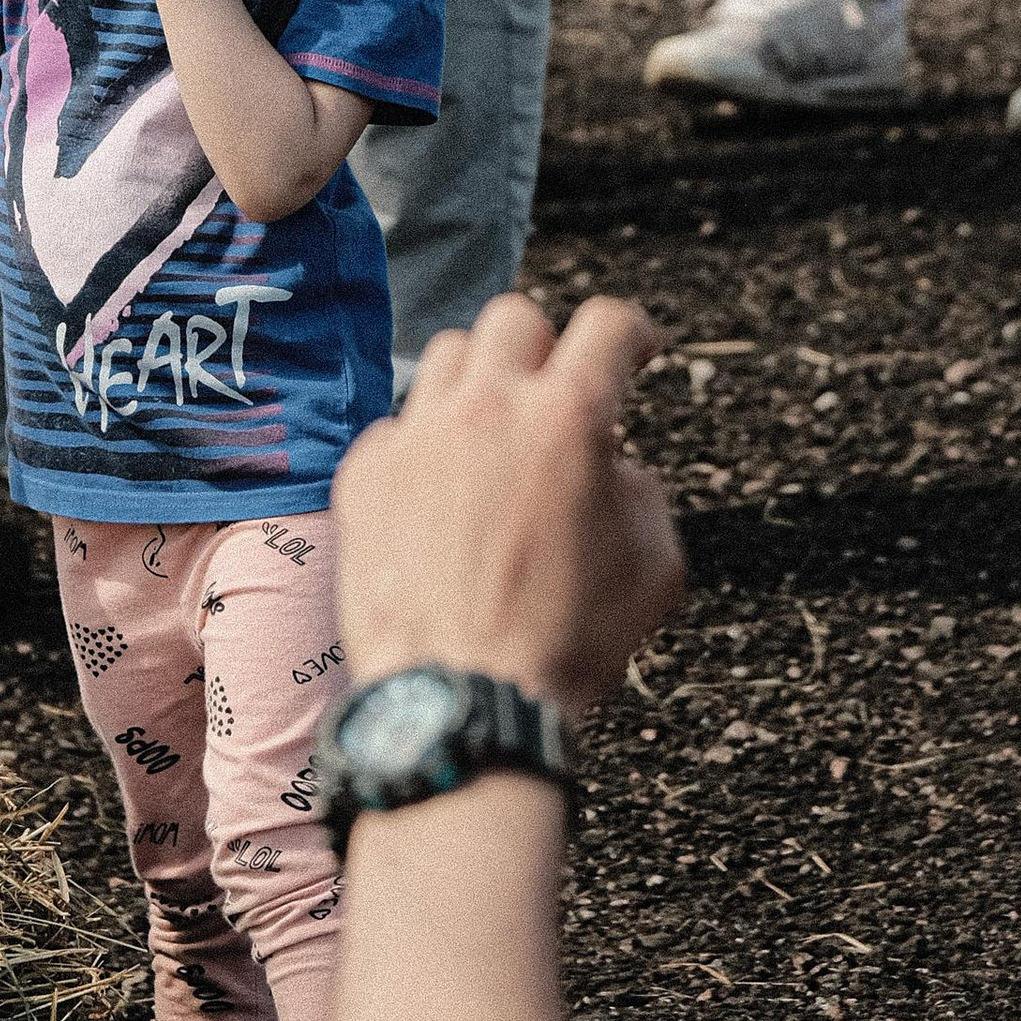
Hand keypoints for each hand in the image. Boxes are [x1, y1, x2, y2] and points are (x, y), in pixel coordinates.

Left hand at [333, 294, 685, 714]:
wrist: (459, 702)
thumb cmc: (565, 644)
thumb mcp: (654, 566)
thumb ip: (643, 492)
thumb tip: (614, 468)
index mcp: (569, 419)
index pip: (607, 324)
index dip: (634, 332)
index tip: (637, 350)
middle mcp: (489, 409)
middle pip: (516, 319)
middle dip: (548, 347)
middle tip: (557, 394)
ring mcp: (417, 436)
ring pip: (451, 359)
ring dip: (483, 385)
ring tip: (495, 435)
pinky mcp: (365, 475)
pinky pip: (399, 426)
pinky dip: (427, 447)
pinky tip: (441, 494)